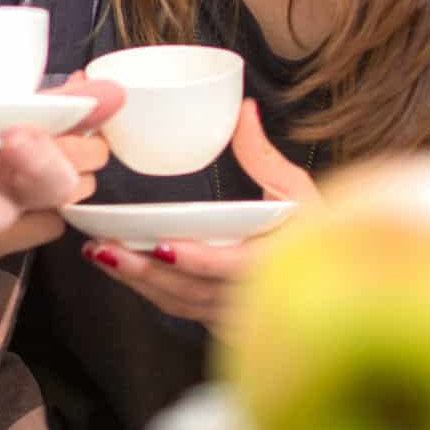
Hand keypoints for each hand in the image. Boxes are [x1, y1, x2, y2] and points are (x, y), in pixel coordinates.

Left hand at [82, 99, 318, 325]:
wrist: (329, 280)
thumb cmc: (316, 230)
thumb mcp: (297, 190)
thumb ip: (263, 154)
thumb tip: (243, 109)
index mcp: (280, 263)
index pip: (234, 269)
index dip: (198, 261)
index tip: (162, 245)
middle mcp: (257, 298)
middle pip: (193, 292)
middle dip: (147, 272)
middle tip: (106, 248)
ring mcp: (237, 315)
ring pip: (180, 303)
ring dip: (138, 281)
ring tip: (100, 252)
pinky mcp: (220, 320)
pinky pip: (179, 309)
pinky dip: (148, 290)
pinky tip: (119, 267)